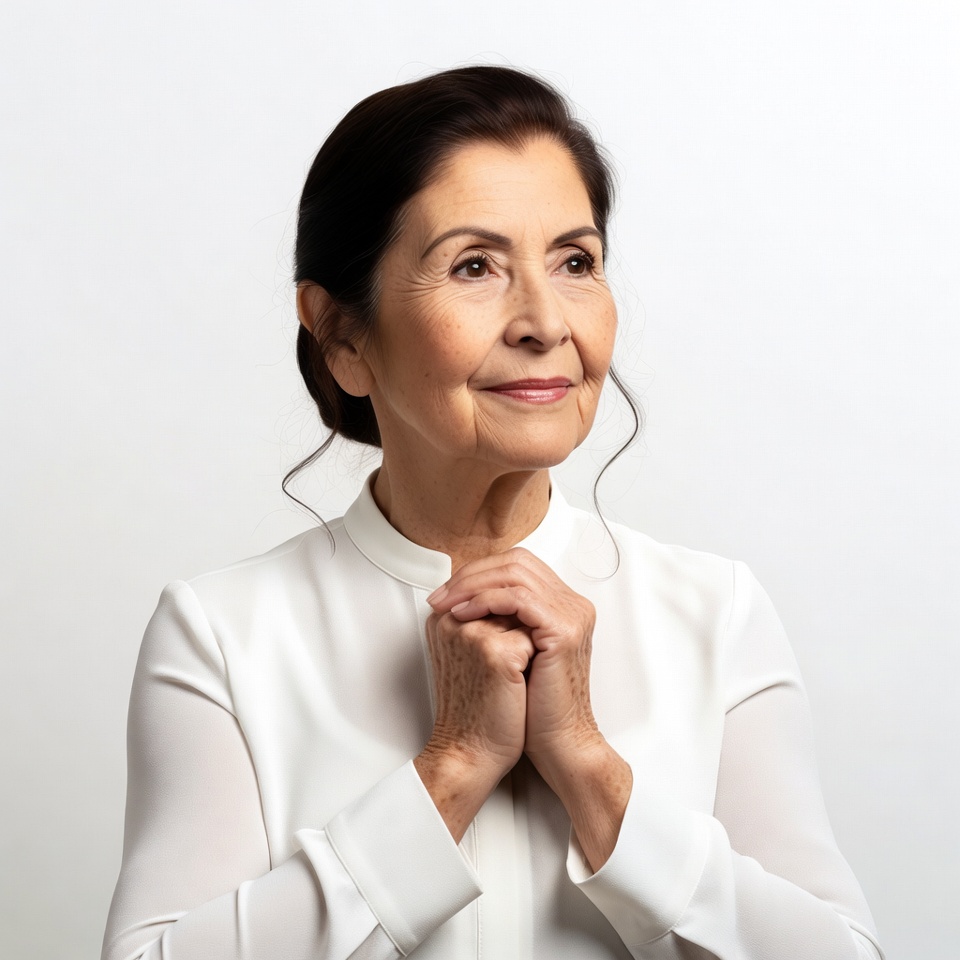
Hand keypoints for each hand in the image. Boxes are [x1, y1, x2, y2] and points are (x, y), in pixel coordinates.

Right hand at [414, 604, 534, 840]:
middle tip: (509, 666)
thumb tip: (514, 594)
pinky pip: (534, 639)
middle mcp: (452, 619)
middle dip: (520, 627)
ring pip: (524, 616)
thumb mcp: (467, 653)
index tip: (504, 650)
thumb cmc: (472, 706)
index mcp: (442, 617)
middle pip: (509, 597)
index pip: (491, 588)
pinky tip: (516, 685)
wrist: (470, 751)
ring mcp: (472, 633)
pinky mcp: (495, 651)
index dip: (509, 616)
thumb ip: (481, 618)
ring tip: (510, 676)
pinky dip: (535, 660)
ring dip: (529, 641)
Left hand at [427, 548, 600, 786]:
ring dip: (474, 584)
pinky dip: (487, 600)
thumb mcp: (513, 650)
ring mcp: (572, 613)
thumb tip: (459, 594)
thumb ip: (499, 619)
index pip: (517, 565)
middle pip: (517, 561)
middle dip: (473, 573)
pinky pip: (519, 598)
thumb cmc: (533, 704)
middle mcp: (572, 603)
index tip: (446, 592)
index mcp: (563, 604)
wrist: (558, 741)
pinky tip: (464, 613)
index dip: (479, 572)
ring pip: (516, 573)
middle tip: (441, 593)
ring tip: (448, 603)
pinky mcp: (564, 630)